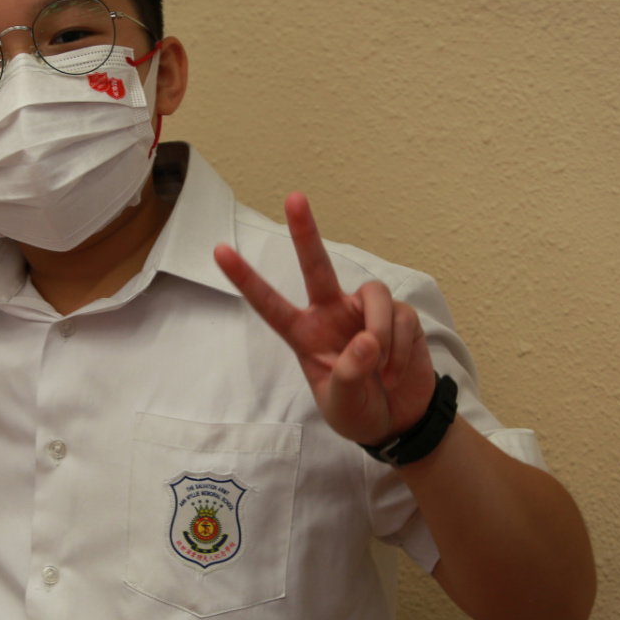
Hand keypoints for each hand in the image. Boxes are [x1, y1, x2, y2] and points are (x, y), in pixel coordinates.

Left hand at [214, 193, 435, 446]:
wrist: (398, 421)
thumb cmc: (358, 410)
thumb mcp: (341, 405)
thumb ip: (346, 375)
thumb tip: (366, 340)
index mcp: (305, 334)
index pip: (270, 304)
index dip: (246, 279)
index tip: (219, 250)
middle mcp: (332, 314)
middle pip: (317, 266)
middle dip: (305, 232)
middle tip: (293, 198)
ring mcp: (366, 312)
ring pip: (373, 295)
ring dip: (380, 332)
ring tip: (381, 370)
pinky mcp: (400, 316)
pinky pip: (400, 318)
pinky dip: (399, 349)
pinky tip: (395, 372)